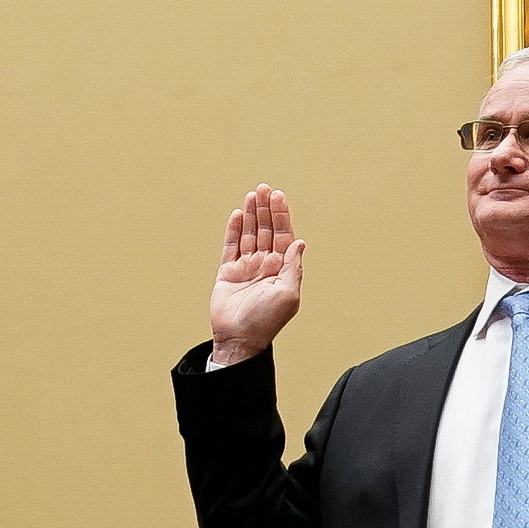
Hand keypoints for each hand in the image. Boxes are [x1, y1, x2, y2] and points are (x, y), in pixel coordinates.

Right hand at [205, 185, 304, 368]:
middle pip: (266, 230)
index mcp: (282, 270)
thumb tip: (300, 242)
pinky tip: (237, 215)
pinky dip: (233, 230)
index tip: (278, 196)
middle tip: (263, 188)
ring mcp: (246, 267)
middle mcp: (265, 265)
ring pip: (249, 234)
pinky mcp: (228, 272)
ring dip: (251, 215)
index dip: (281, 216)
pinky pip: (231, 246)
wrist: (238, 339)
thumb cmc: (266, 321)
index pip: (284, 236)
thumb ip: (293, 267)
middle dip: (266, 209)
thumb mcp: (287, 294)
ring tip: (251, 195)